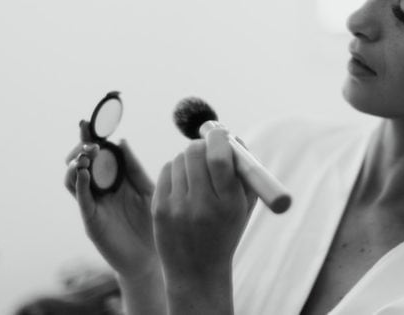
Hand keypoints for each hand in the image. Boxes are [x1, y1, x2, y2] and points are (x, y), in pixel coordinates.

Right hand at [64, 120, 158, 279]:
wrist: (156, 257)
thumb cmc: (155, 222)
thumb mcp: (149, 189)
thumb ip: (135, 168)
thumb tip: (122, 141)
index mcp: (116, 180)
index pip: (98, 155)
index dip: (92, 139)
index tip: (90, 122)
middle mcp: (101, 190)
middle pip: (81, 163)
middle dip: (81, 148)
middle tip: (89, 139)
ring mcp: (94, 205)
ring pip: (74, 180)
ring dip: (76, 164)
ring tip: (85, 154)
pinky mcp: (92, 220)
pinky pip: (82, 200)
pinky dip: (81, 184)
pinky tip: (85, 172)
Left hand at [152, 128, 254, 309]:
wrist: (197, 270)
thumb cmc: (226, 232)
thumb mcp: (244, 207)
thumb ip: (244, 172)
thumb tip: (233, 137)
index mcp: (228, 203)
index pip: (219, 158)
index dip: (219, 139)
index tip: (221, 133)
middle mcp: (201, 205)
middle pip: (195, 153)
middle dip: (203, 145)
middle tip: (208, 148)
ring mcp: (177, 207)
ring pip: (179, 160)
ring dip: (190, 158)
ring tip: (197, 173)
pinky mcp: (159, 209)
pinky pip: (167, 171)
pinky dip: (176, 170)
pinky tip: (183, 184)